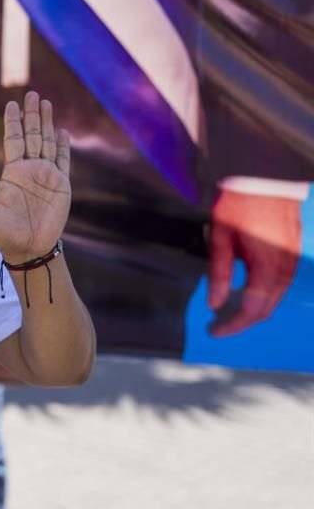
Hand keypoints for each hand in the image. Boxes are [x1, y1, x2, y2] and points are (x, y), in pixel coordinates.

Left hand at [0, 91, 70, 263]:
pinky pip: (63, 161)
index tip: (12, 104)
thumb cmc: (3, 234)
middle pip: (32, 135)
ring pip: (48, 142)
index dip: (13, 122)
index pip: (13, 140)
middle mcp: (30, 170)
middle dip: (32, 115)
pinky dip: (64, 147)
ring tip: (46, 103)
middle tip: (32, 93)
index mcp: (12, 172)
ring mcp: (46, 176)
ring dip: (48, 123)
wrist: (28, 250)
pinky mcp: (61, 185)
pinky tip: (62, 132)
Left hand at [208, 190, 300, 336]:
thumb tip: (215, 303)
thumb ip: (219, 273)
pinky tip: (249, 294)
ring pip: (277, 297)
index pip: (253, 310)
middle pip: (268, 308)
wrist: (264, 177)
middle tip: (220, 325)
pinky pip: (282, 283)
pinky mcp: (294, 252)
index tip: (214, 331)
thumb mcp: (220, 238)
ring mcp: (293, 260)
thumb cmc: (239, 204)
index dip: (234, 326)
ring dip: (256, 309)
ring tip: (231, 313)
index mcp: (267, 267)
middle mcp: (285, 268)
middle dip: (243, 321)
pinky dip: (266, 295)